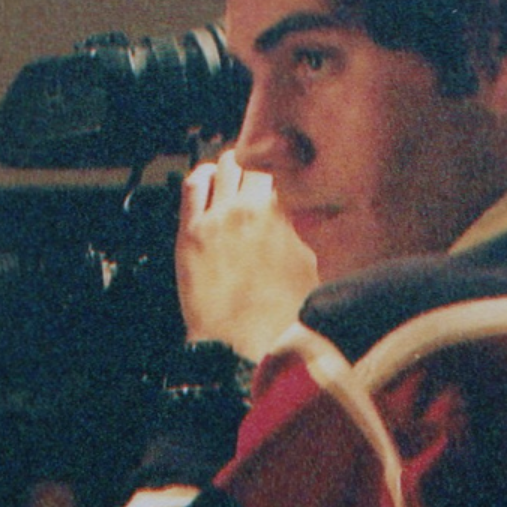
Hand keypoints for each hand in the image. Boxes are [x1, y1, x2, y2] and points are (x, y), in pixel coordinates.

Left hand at [175, 151, 318, 360]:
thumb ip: (309, 231)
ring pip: (227, 165)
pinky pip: (194, 184)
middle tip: (260, 174)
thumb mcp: (314, 266)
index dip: (288, 170)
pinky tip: (209, 181)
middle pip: (256, 162)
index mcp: (286, 216)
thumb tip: (310, 211)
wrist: (247, 345)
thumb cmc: (283, 313)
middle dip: (261, 165)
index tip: (287, 173)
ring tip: (236, 174)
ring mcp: (219, 218)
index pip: (287, 170)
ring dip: (234, 166)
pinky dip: (203, 175)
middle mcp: (251, 210)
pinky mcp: (192, 232)